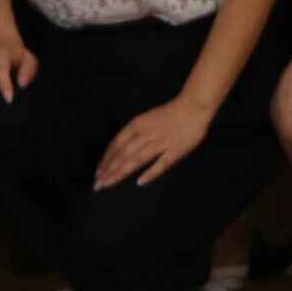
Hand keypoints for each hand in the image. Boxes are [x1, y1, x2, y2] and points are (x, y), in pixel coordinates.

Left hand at [94, 95, 214, 188]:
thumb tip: (119, 150)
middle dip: (109, 170)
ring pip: (137, 159)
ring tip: (110, 183)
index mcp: (137, 125)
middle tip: (98, 184)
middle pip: (123, 154)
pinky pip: (161, 164)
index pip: (116, 145)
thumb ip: (134, 134)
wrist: (194, 106)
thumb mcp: (146, 119)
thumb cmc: (169, 114)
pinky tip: (140, 182)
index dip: (106, 160)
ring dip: (122, 172)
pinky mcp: (175, 151)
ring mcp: (161, 143)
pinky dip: (150, 173)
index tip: (98, 173)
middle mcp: (146, 134)